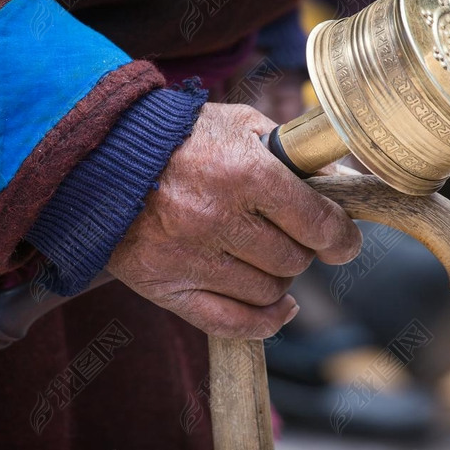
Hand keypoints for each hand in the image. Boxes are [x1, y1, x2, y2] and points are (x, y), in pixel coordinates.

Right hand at [106, 102, 361, 337]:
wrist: (104, 156)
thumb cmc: (180, 136)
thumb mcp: (239, 125)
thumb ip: (292, 152)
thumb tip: (342, 181)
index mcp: (244, 172)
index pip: (316, 222)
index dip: (341, 236)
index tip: (345, 240)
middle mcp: (219, 219)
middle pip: (293, 259)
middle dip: (303, 249)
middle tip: (293, 235)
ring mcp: (191, 257)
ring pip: (267, 291)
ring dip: (279, 278)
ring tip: (268, 255)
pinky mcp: (167, 286)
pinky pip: (231, 323)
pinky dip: (264, 322)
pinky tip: (279, 307)